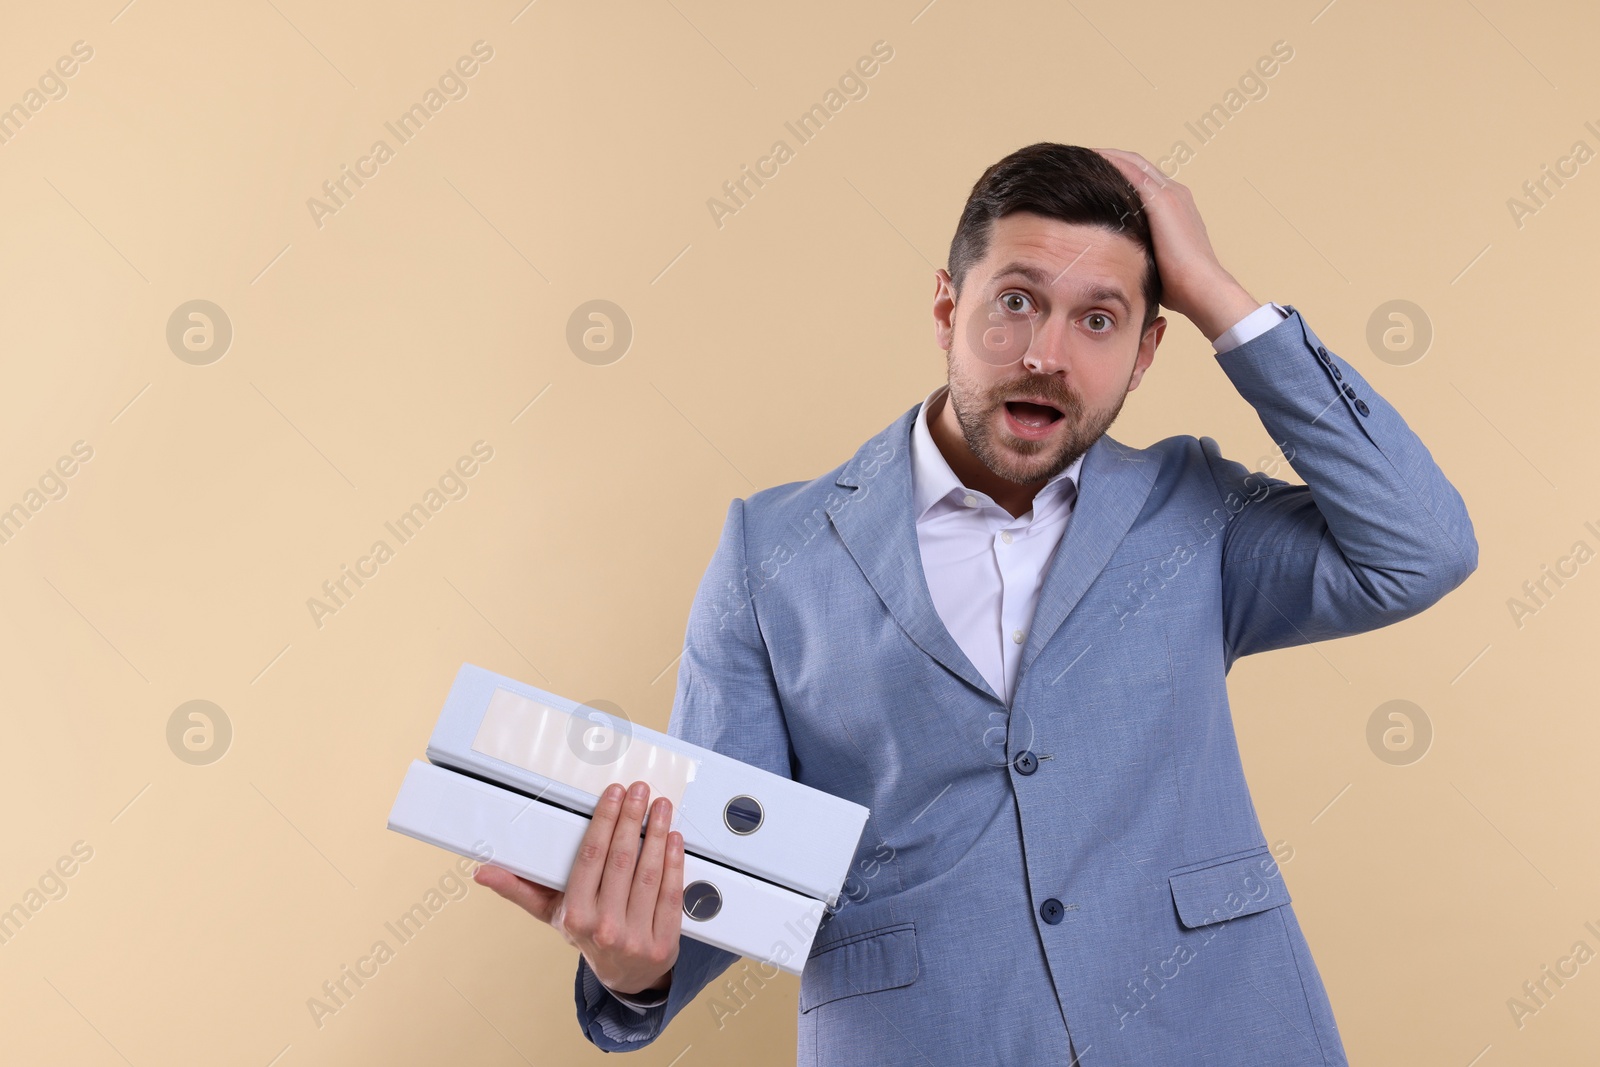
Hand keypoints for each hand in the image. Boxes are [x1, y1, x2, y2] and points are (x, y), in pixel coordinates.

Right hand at [474, 780, 683, 996]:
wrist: (625, 977)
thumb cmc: (588, 934)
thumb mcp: (552, 914)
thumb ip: (519, 890)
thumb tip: (482, 873)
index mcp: (575, 916)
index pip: (591, 858)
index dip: (604, 821)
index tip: (614, 794)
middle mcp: (605, 927)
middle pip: (621, 861)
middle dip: (631, 819)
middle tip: (639, 790)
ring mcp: (636, 937)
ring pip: (648, 874)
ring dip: (656, 834)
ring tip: (659, 806)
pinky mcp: (665, 942)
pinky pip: (671, 893)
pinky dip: (674, 862)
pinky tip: (673, 837)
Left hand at [1091, 147, 1261, 342]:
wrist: (1202, 289)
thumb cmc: (1178, 286)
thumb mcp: (1154, 259)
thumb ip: (1139, 248)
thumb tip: (1114, 257)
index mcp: (1174, 205)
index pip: (1141, 178)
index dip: (1116, 172)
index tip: (1090, 175)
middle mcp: (1174, 192)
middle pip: (1135, 163)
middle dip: (1107, 159)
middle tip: (1078, 160)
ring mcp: (1170, 194)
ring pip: (1132, 162)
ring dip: (1105, 157)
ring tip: (1077, 157)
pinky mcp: (1162, 201)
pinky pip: (1131, 172)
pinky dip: (1110, 164)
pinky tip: (1088, 163)